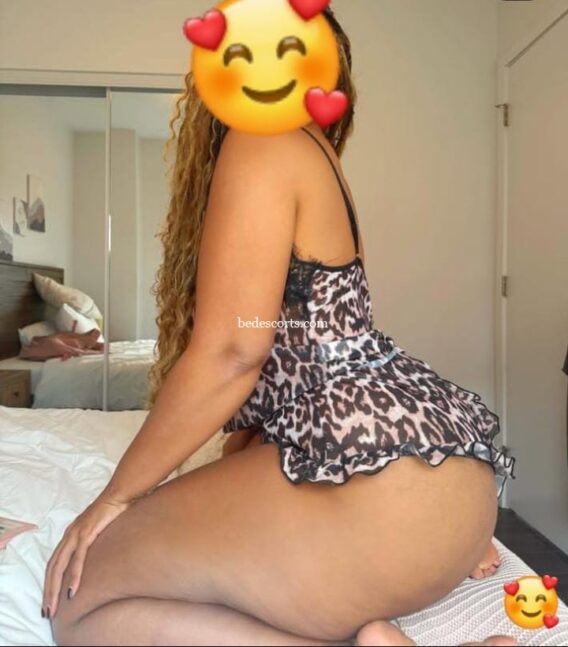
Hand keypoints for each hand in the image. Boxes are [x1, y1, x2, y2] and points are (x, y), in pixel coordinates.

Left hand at [42, 494, 129, 617]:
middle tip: (47, 611)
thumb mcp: (100, 529)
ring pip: (60, 566)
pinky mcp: (87, 533)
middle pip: (52, 567)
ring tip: (55, 607)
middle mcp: (69, 534)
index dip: (49, 582)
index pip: (54, 562)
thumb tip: (98, 557)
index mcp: (71, 534)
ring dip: (56, 588)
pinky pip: (78, 559)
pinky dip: (74, 575)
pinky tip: (72, 590)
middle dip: (48, 591)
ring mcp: (77, 533)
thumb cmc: (114, 510)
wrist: (121, 494)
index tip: (49, 600)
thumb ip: (94, 541)